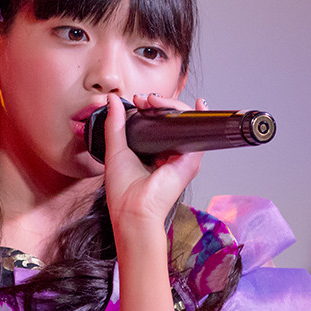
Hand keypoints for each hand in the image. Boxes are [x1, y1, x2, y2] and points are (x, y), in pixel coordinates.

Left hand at [103, 92, 205, 234]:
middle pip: (174, 121)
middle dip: (162, 103)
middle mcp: (171, 154)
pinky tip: (189, 105)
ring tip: (155, 101)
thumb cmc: (123, 191)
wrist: (132, 211)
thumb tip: (112, 100)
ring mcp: (182, 158)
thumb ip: (115, 124)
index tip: (138, 100)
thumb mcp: (116, 150)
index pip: (160, 124)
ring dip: (174, 106)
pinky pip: (197, 133)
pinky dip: (194, 116)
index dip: (151, 108)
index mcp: (154, 153)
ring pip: (185, 123)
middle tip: (146, 99)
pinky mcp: (190, 161)